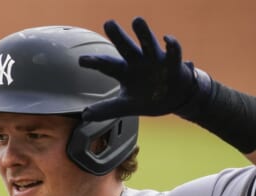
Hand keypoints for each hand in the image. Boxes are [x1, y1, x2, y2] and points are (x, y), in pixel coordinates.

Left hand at [78, 17, 208, 120]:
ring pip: (148, 43)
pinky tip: (166, 38)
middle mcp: (137, 62)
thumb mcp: (125, 106)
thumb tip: (85, 115)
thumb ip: (107, 109)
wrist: (173, 100)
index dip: (95, 62)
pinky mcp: (172, 63)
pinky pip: (173, 51)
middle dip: (117, 35)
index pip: (106, 64)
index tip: (82, 61)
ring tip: (136, 20)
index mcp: (124, 72)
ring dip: (143, 33)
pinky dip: (171, 44)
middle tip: (108, 23)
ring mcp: (155, 60)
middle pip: (125, 47)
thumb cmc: (147, 97)